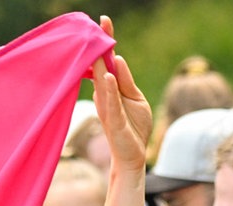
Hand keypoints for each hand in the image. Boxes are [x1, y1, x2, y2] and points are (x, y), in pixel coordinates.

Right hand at [91, 16, 151, 173]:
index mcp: (112, 87)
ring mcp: (107, 108)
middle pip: (101, 67)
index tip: (104, 21)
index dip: (107, 42)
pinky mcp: (112, 122)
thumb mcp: (135, 98)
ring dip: (100, 66)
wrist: (133, 156)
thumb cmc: (134, 127)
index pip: (108, 61)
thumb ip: (126, 81)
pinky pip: (109, 103)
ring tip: (98, 49)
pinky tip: (106, 77)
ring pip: (102, 83)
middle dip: (99, 48)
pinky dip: (107, 90)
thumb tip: (118, 58)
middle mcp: (106, 95)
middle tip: (97, 26)